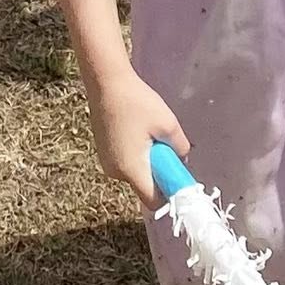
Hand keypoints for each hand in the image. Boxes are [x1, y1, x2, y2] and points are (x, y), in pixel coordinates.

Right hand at [89, 69, 188, 205]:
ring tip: (150, 133)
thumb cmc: (137, 102)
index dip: (169, 195)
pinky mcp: (103, 151)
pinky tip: (137, 130)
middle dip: (159, 173)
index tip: (177, 176)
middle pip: (144, 186)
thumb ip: (180, 148)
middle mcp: (115, 172)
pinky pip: (126, 162)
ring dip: (147, 161)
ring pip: (135, 173)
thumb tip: (181, 159)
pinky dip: (136, 154)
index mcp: (131, 170)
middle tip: (165, 147)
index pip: (153, 202)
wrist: (106, 81)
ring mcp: (106, 162)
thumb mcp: (169, 124)